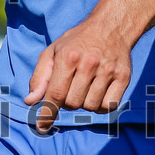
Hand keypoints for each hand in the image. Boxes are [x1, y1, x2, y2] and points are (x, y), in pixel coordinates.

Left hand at [23, 17, 131, 134]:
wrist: (110, 27)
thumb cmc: (76, 42)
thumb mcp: (53, 52)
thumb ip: (40, 77)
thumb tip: (31, 101)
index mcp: (68, 57)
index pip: (55, 94)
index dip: (47, 113)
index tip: (41, 128)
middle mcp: (88, 63)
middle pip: (72, 103)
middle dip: (68, 101)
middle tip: (72, 86)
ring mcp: (108, 70)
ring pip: (91, 107)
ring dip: (85, 103)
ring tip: (86, 86)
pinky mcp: (124, 77)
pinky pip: (109, 106)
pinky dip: (102, 105)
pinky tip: (99, 92)